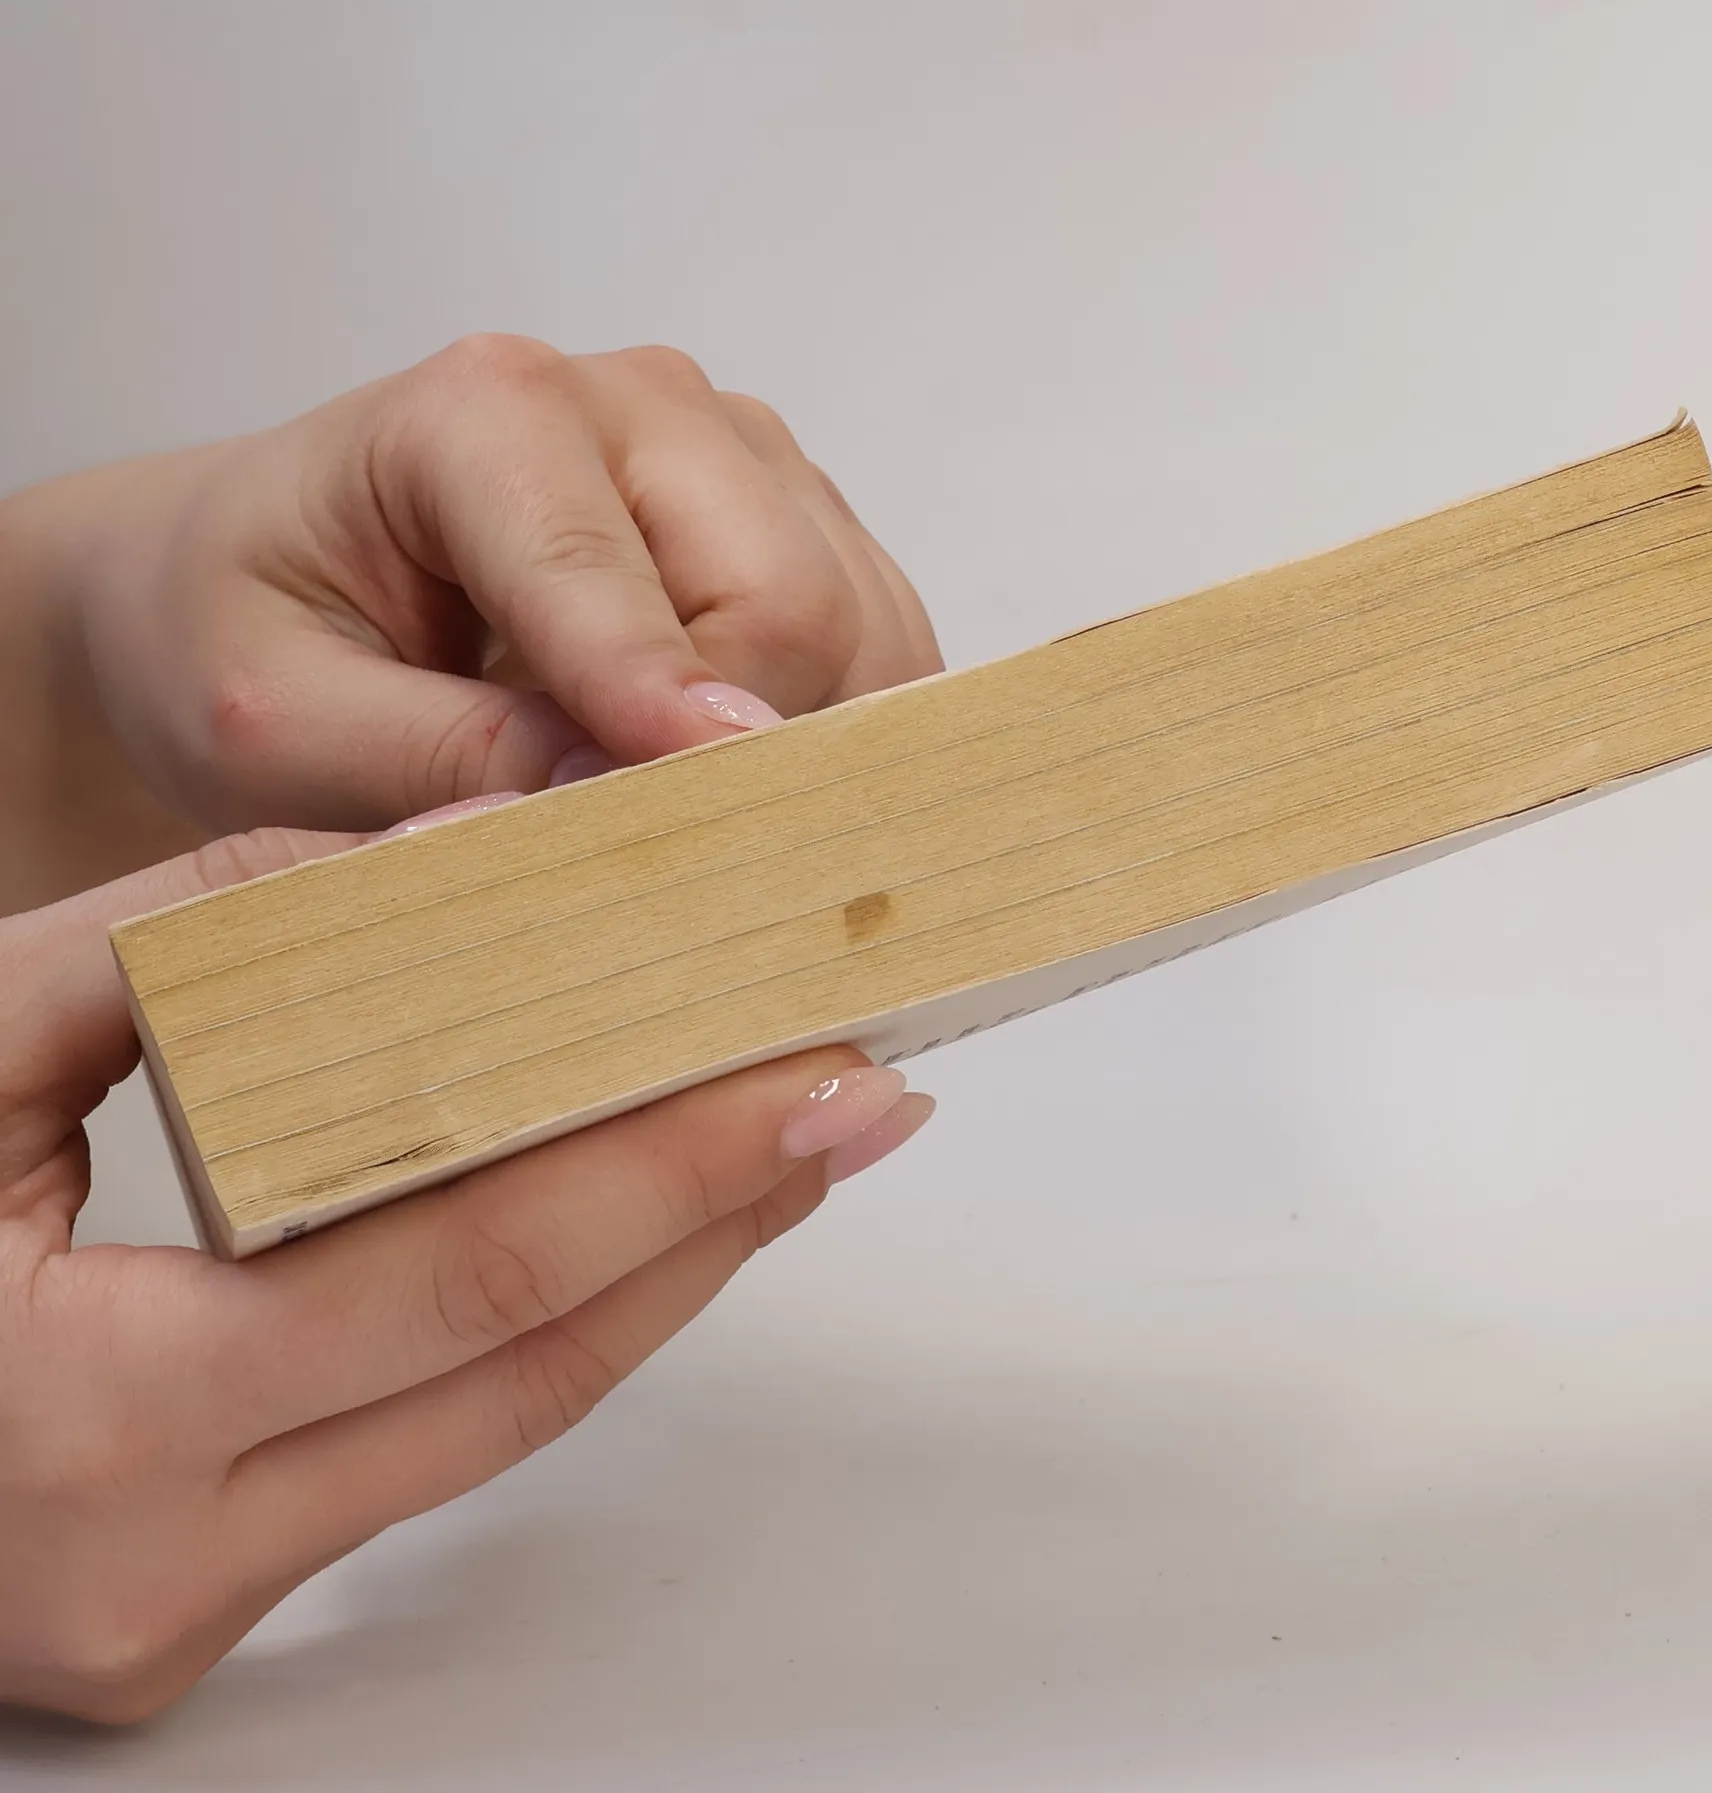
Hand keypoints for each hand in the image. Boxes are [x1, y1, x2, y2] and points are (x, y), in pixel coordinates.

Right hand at [0, 825, 932, 1722]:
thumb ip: (192, 940)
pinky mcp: (198, 1601)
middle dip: (713, 1217)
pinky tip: (629, 1221)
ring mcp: (185, 1607)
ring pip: (500, 1416)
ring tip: (780, 1144)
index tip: (814, 1073)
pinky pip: (431, 1443)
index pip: (468, 1268)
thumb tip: (445, 869)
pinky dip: (541, 1319)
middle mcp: (161, 1559)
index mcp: (90, 1420)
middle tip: (857, 1095)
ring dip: (657, 1271)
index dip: (667, 1163)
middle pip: (529, 1358)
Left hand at [5, 336, 939, 880]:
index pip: (629, 586)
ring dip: (809, 750)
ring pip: (861, 625)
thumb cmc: (247, 627)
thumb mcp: (277, 722)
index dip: (670, 730)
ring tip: (713, 839)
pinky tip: (750, 790)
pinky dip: (841, 730)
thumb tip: (608, 808)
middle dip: (750, 757)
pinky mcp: (789, 512)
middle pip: (790, 600)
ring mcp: (734, 453)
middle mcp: (643, 404)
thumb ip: (441, 761)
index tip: (706, 844)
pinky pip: (876, 637)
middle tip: (686, 874)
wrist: (262, 567)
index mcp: (491, 414)